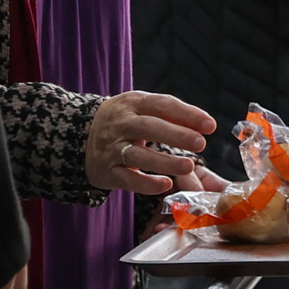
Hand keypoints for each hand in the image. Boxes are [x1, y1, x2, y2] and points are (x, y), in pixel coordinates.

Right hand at [88, 91, 221, 197]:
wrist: (78, 136)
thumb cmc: (123, 121)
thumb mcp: (140, 107)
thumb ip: (170, 114)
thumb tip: (204, 124)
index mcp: (133, 103)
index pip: (161, 104)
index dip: (187, 114)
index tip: (210, 125)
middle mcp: (121, 124)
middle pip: (149, 127)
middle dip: (176, 135)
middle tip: (201, 143)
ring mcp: (112, 148)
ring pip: (138, 155)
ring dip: (164, 161)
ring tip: (189, 166)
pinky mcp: (107, 171)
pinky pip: (127, 179)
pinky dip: (146, 183)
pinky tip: (165, 184)